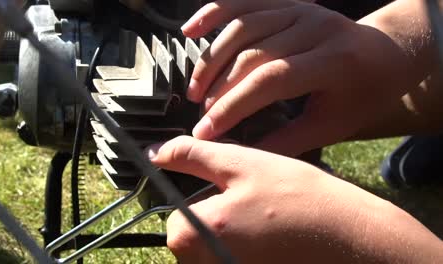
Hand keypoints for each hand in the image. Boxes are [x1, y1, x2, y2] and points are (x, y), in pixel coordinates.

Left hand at [147, 136, 442, 263]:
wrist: (351, 237)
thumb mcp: (240, 164)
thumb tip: (156, 152)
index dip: (205, 200)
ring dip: (237, 235)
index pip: (176, 216)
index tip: (235, 194)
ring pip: (217, 249)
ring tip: (269, 222)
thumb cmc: (296, 197)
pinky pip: (238, 259)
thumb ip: (192, 156)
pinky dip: (251, 251)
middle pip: (194, 238)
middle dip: (219, 219)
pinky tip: (276, 240)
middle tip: (257, 207)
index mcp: (190, 237)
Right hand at [182, 0, 431, 155]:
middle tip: (201, 116)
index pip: (270, 81)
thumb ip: (287, 141)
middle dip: (218, 89)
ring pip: (241, 28)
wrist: (386, 54)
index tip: (206, 132)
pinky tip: (190, 30)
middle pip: (251, 54)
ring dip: (211, 60)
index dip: (232, 106)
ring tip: (194, 90)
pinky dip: (213, 13)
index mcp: (334, 60)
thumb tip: (241, 155)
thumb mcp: (333, 125)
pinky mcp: (287, 2)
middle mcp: (315, 27)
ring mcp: (300, 9)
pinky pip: (243, 3)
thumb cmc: (363, 94)